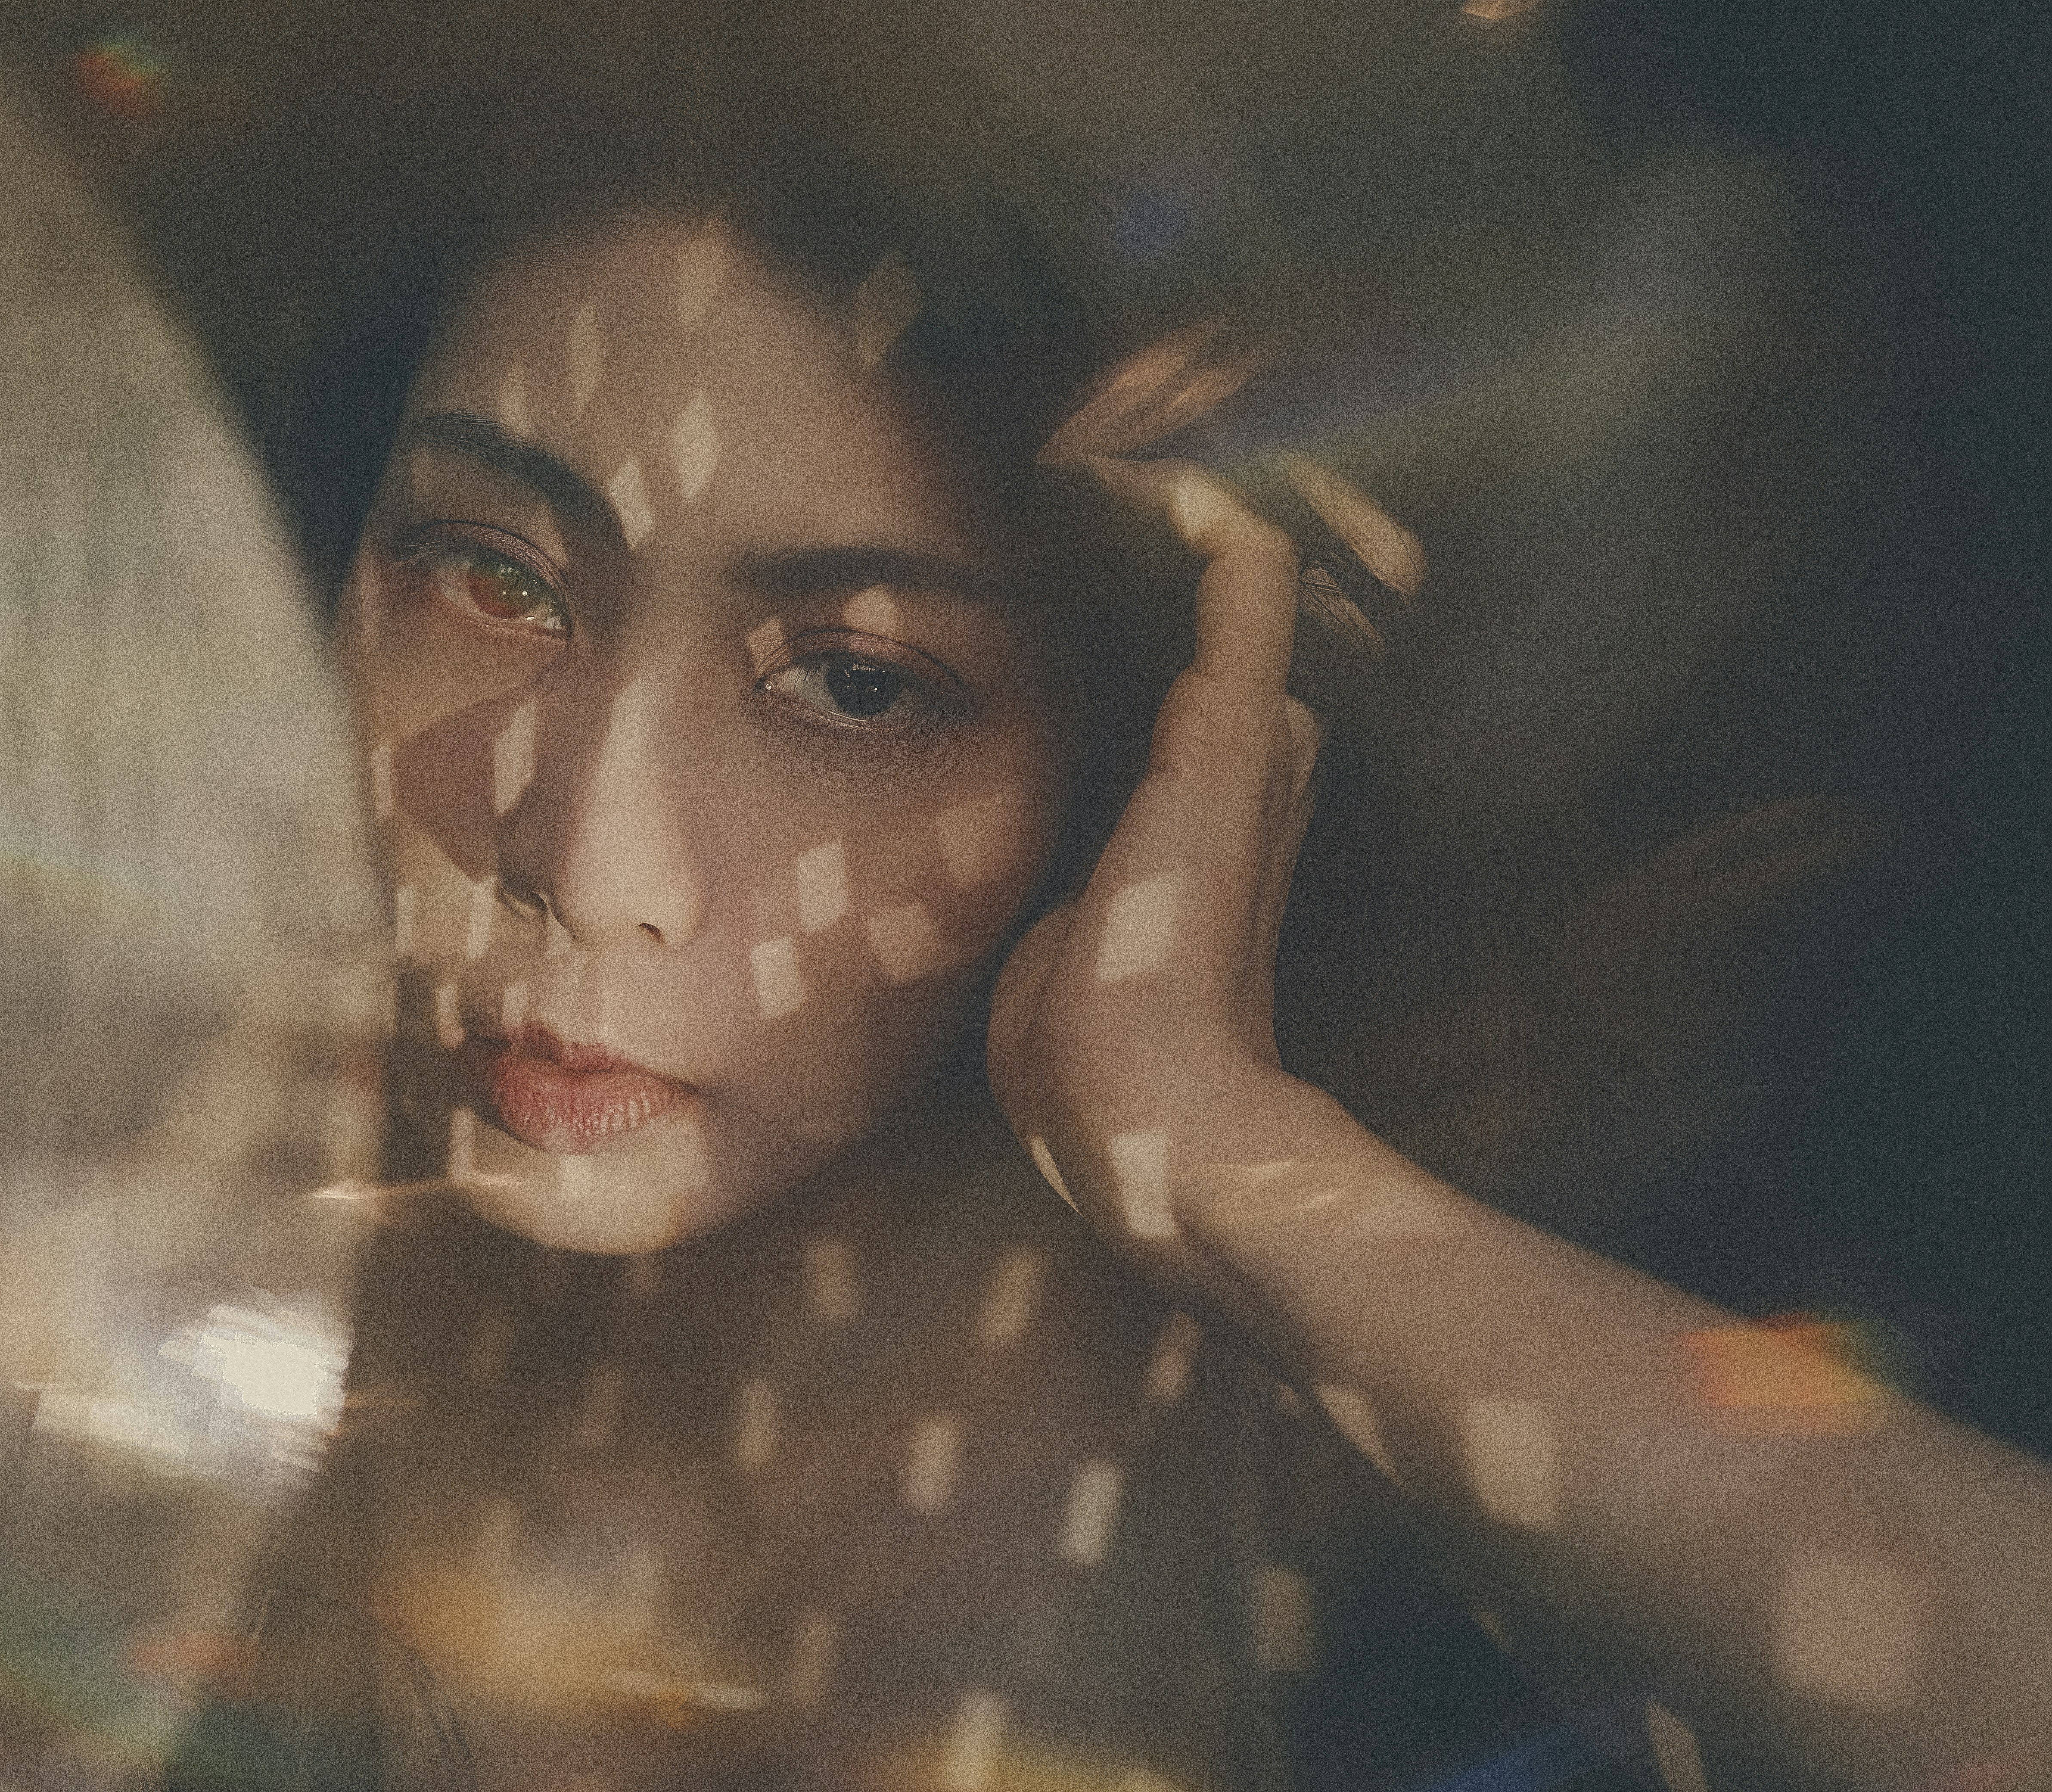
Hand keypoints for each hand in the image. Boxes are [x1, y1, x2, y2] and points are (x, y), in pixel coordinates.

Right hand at [986, 453, 1415, 1279]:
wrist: (1129, 1101)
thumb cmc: (1184, 940)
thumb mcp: (1227, 762)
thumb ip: (1241, 637)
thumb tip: (1240, 512)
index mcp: (1249, 732)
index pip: (1213, 587)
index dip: (1164, 516)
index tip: (1089, 457)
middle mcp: (1198, 765)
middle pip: (1156, 626)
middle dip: (1107, 553)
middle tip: (1029, 478)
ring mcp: (1125, 813)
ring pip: (1099, 683)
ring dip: (1059, 619)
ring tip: (993, 544)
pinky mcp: (1059, 861)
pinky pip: (1048, 747)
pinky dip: (1022, 692)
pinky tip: (978, 664)